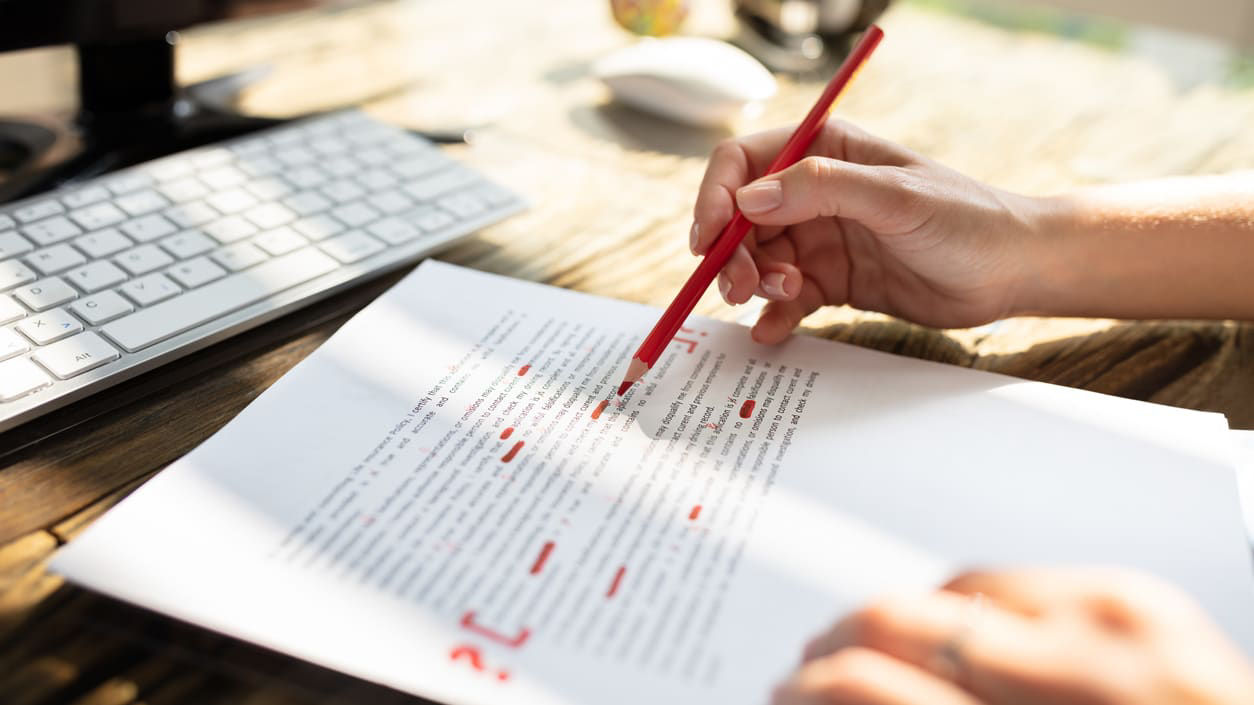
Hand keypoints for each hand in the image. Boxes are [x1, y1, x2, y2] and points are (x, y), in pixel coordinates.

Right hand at [691, 120, 1042, 342]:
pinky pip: (784, 298)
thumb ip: (821, 188)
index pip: (743, 161)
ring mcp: (821, 238)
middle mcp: (814, 192)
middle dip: (731, 252)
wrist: (1011, 273)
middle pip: (741, 218)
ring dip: (753, 282)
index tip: (708, 238)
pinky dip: (773, 315)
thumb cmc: (966, 219)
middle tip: (740, 287)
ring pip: (758, 260)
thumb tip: (749, 199)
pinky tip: (774, 331)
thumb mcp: (894, 197)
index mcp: (824, 149)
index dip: (715, 196)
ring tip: (782, 297)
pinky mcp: (831, 281)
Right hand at [772, 568, 1253, 704]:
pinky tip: (968, 635)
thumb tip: (844, 693)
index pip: (870, 682)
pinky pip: (1015, 579)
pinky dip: (976, 606)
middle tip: (817, 661)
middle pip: (894, 615)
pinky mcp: (1137, 594)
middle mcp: (1067, 671)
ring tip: (890, 645)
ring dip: (907, 617)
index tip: (790, 689)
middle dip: (838, 638)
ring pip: (946, 584)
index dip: (813, 683)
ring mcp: (1109, 622)